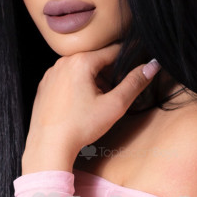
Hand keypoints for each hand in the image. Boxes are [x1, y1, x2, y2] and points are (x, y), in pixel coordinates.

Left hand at [22, 44, 159, 172]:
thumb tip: (152, 66)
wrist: (49, 145)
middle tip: (115, 93)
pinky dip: (77, 86)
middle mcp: (63, 62)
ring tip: (97, 102)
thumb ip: (134, 83)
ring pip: (80, 69)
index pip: (113, 51)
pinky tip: (81, 106)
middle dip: (109, 73)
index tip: (137, 65)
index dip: (129, 59)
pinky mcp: (44, 86)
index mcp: (81, 62)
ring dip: (93, 80)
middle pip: (96, 60)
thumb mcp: (115, 105)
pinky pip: (66, 78)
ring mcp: (51, 74)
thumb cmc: (80, 126)